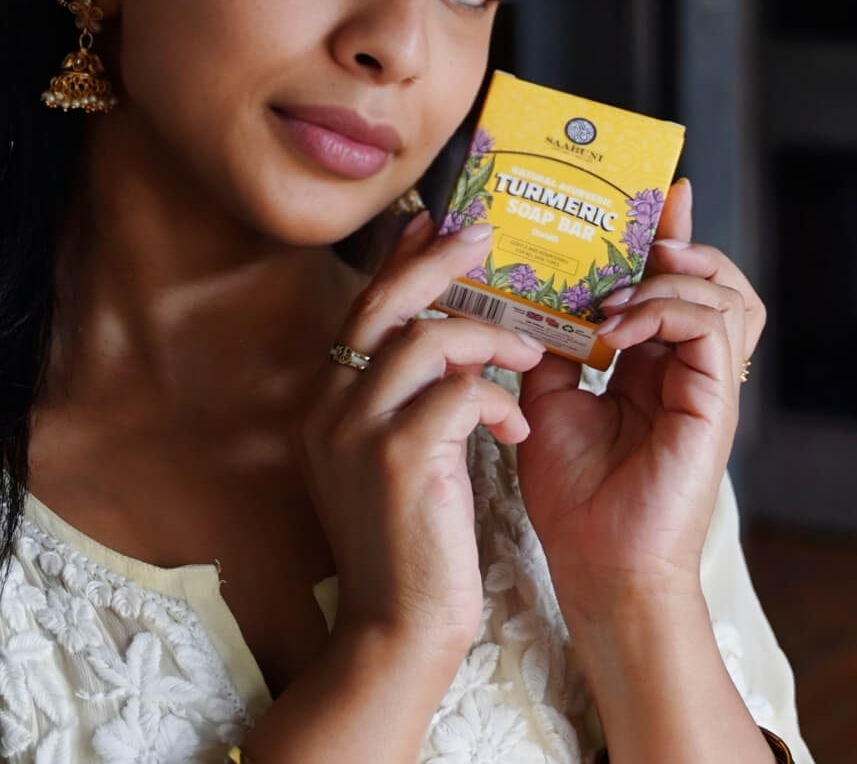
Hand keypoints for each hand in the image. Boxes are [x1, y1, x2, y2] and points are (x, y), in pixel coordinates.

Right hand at [299, 213, 543, 660]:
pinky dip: (497, 400)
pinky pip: (459, 394)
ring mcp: (357, 432)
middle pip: (384, 305)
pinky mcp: (398, 459)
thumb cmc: (409, 546)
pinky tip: (517, 432)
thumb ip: (405, 401)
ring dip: (488, 339)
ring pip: (426, 340)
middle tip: (482, 235)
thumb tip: (442, 342)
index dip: (399, 260)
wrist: (397, 633)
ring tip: (529, 356)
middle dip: (436, 261)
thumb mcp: (395, 461)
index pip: (364, 311)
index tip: (433, 222)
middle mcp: (329, 408)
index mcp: (327, 405)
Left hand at [514, 178, 765, 627]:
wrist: (593, 561)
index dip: (665, 234)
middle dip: (677, 241)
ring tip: (615, 289)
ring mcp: (706, 382)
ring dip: (666, 277)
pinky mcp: (714, 401)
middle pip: (714, 276)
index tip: (648, 194)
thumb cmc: (571, 488)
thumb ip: (552, 339)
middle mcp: (685, 365)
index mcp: (650, 360)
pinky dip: (664, 311)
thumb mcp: (547, 394)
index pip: (671, 280)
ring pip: (724, 292)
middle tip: (638, 231)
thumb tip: (539, 286)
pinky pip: (710, 328)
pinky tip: (617, 327)